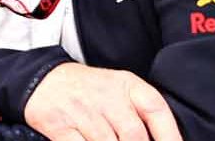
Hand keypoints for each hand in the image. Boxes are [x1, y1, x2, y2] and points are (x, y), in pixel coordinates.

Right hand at [23, 63, 179, 140]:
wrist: (44, 79)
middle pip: (133, 134)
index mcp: (127, 85)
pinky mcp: (60, 126)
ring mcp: (83, 111)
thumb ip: (140, 113)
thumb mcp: (119, 89)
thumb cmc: (90, 90)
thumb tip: (161, 140)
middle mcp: (107, 96)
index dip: (170, 135)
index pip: (156, 109)